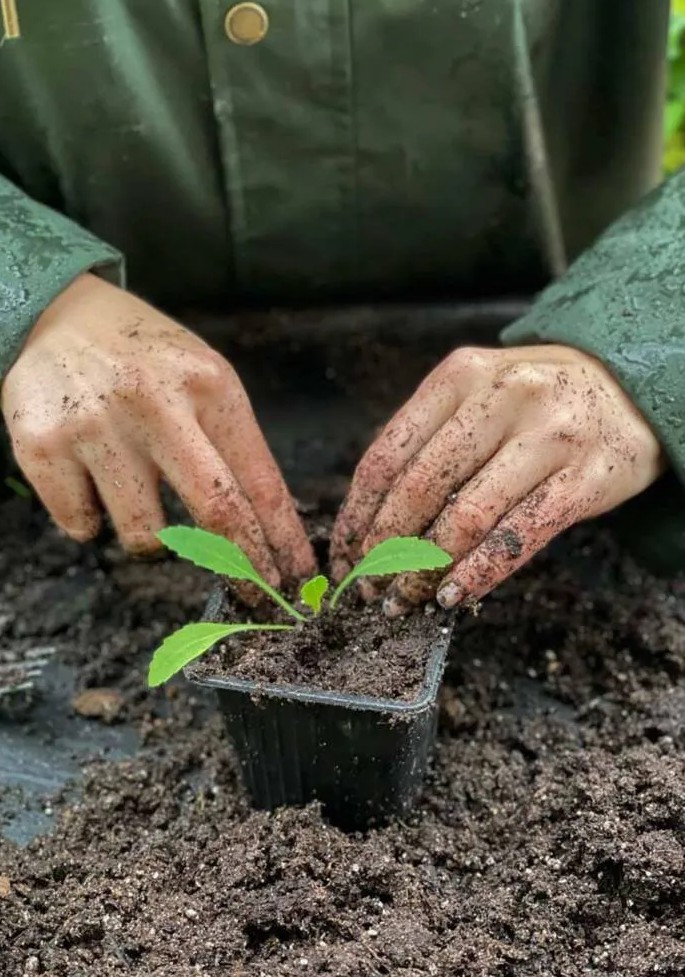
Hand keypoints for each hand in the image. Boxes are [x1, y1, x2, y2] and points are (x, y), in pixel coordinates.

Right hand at [2, 274, 314, 590]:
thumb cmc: (143, 360)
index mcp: (208, 385)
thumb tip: (264, 528)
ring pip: (145, 535)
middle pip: (216, 512)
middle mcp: (155, 404)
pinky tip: (88, 477)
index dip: (282, 537)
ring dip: (152, 538)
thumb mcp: (199, 376)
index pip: (259, 479)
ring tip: (138, 494)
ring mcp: (96, 428)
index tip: (298, 575)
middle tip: (256, 595)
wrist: (52, 317)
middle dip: (245, 567)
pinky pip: (82, 526)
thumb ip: (229, 440)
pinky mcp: (42, 448)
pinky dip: (91, 518)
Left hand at [332, 345, 664, 611]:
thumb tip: (370, 520)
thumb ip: (429, 439)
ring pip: (466, 519)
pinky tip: (452, 596)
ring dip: (424, 571)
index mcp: (461, 375)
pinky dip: (478, 574)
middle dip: (384, 550)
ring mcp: (551, 437)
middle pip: (419, 489)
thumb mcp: (477, 392)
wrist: (633, 387)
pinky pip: (519, 538)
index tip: (343, 554)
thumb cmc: (538, 399)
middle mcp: (504, 397)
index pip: (387, 455)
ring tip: (403, 601)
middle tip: (368, 587)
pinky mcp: (588, 479)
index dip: (358, 515)